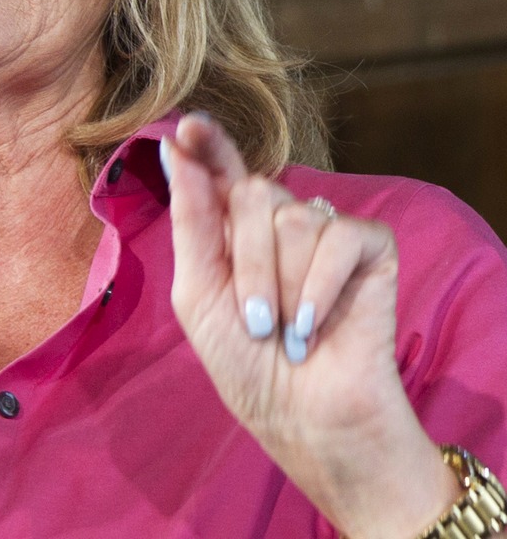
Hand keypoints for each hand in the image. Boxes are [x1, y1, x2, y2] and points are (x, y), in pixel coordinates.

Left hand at [162, 113, 456, 537]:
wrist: (302, 418)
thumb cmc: (244, 362)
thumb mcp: (198, 292)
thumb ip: (192, 220)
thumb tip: (174, 150)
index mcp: (233, 229)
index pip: (222, 171)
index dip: (208, 143)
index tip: (187, 125)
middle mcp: (279, 221)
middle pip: (255, 193)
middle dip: (248, 263)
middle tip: (256, 320)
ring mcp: (325, 231)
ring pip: (294, 218)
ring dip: (282, 288)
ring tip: (288, 330)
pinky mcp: (369, 248)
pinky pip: (339, 236)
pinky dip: (320, 287)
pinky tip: (315, 326)